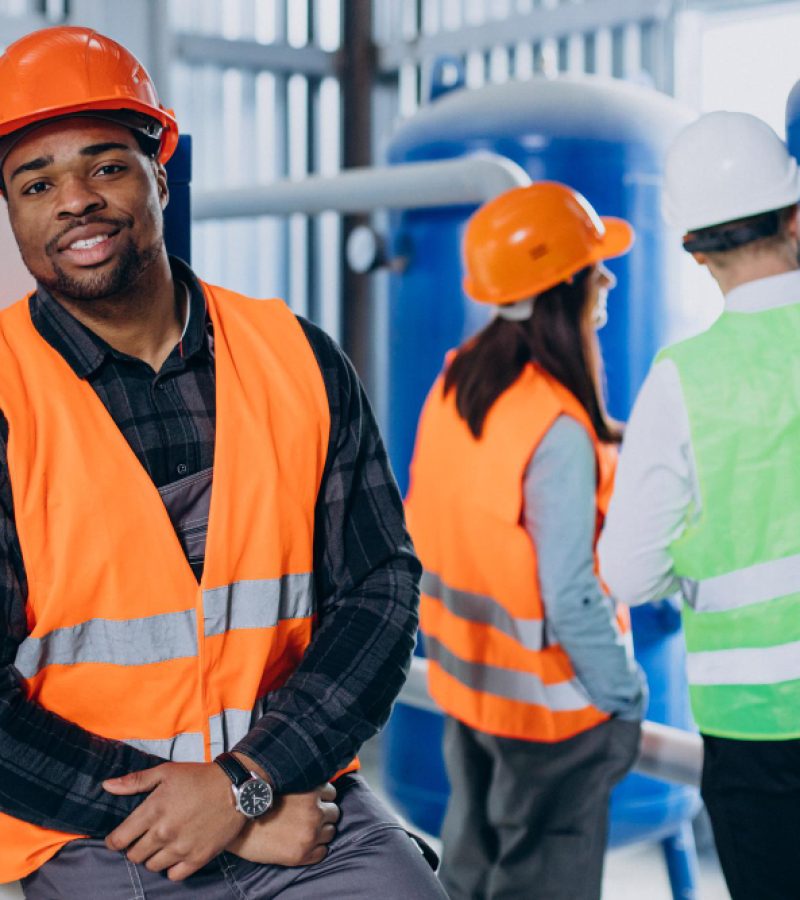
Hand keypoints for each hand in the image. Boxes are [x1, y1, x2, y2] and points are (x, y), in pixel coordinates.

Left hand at [103, 762, 246, 880]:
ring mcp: (181, 847)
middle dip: (135, 848)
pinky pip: (174, 875)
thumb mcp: (166, 771)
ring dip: (153, 857)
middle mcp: (164, 832)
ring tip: (162, 844)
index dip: (115, 841)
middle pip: (134, 855)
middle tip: (145, 838)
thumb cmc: (199, 777)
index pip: (119, 840)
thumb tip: (106, 786)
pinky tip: (177, 853)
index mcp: (153, 810)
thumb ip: (134, 781)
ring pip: (152, 866)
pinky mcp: (198, 858)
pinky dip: (172, 867)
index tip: (119, 838)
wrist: (236, 788)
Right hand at [226, 782, 339, 866]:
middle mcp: (314, 812)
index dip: (321, 797)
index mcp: (311, 791)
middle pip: (334, 812)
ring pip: (330, 832)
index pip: (331, 792)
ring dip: (321, 831)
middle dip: (323, 813)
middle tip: (308, 817)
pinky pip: (322, 852)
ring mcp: (310, 834)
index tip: (313, 801)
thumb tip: (309, 781)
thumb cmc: (253, 801)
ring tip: (303, 830)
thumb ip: (299, 783)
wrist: (235, 824)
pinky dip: (316, 849)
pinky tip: (302, 844)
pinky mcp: (303, 854)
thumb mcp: (280, 782)